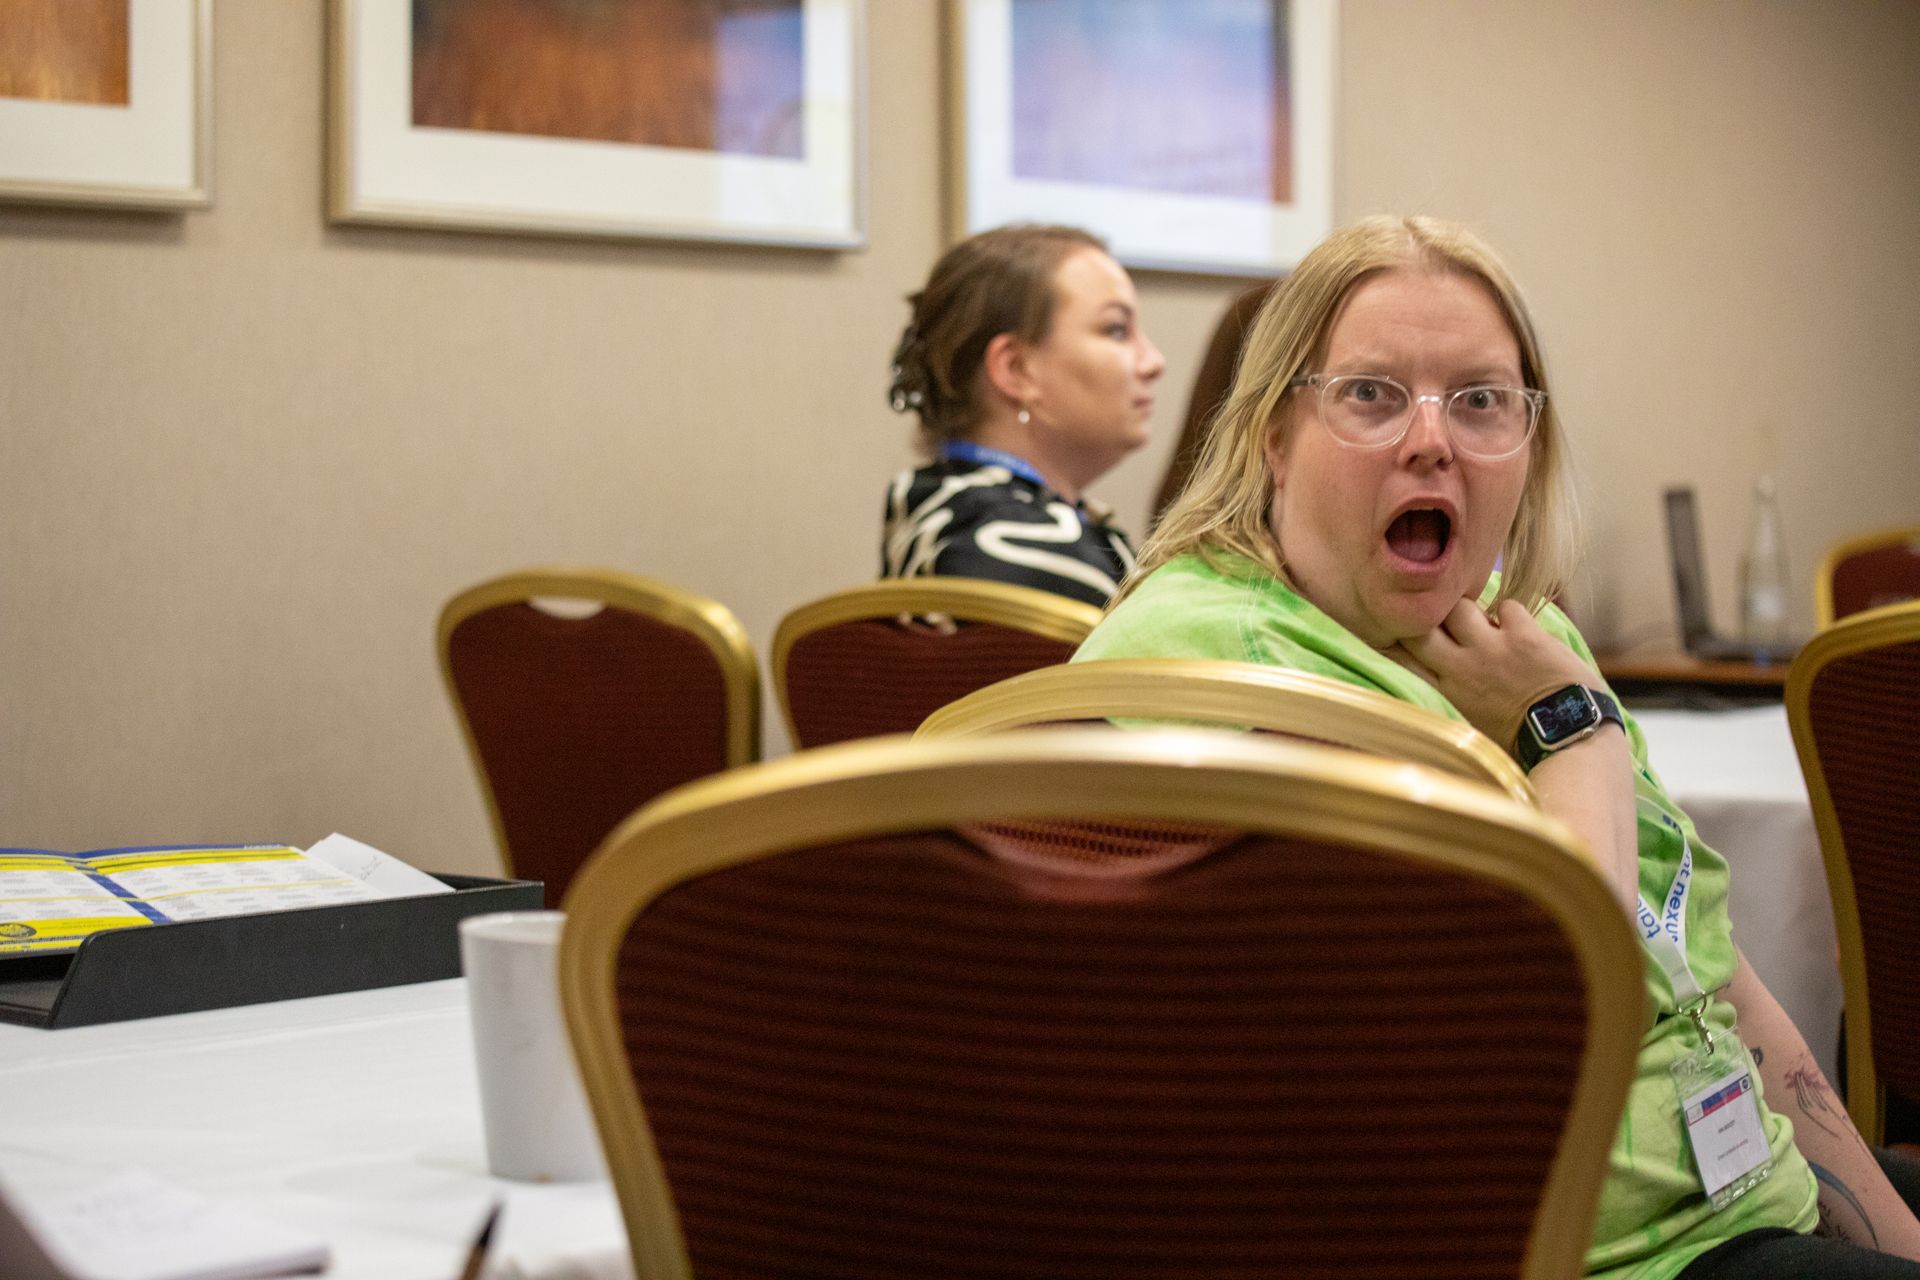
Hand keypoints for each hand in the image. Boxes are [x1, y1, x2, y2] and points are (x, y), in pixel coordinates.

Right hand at [1390, 598, 1600, 751]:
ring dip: (1466, 609)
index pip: (1400, 655)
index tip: (1396, 630)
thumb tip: (1434, 675)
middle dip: (1425, 615)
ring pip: (1458, 606)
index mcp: (1445, 692)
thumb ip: (1448, 696)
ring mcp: (1492, 649)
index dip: (1395, 637)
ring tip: (1480, 622)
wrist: (1569, 742)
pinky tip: (1518, 629)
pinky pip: (1506, 606)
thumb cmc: (1519, 741)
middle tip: (1438, 616)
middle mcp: (1460, 668)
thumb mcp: (1469, 725)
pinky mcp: (1525, 637)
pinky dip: (1510, 614)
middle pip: (1420, 623)